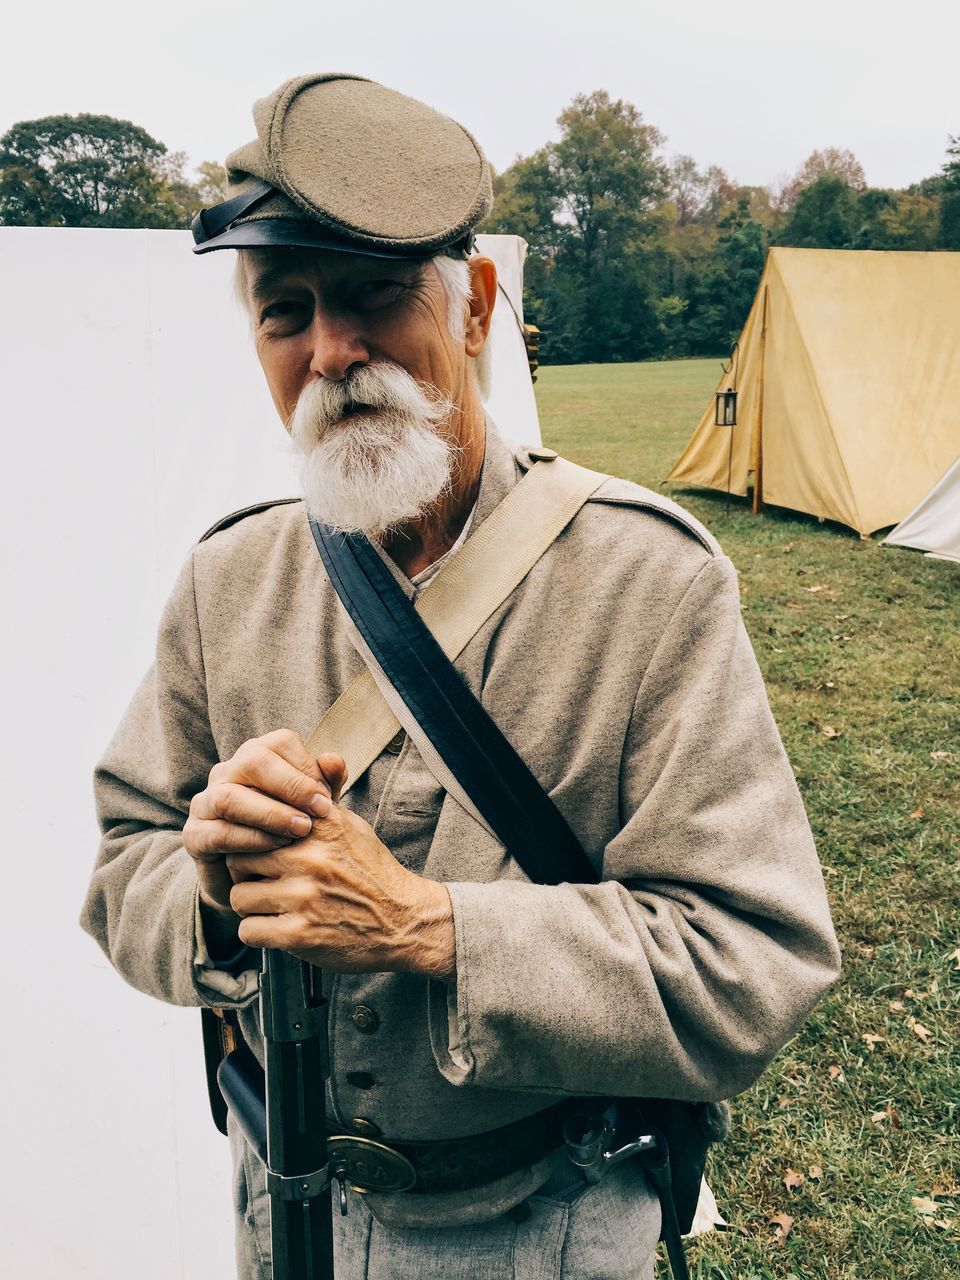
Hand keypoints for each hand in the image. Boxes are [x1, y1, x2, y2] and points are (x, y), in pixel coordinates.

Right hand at [183, 729, 346, 913]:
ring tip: (301, 830)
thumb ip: (326, 783)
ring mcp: (205, 802)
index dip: (307, 767)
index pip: (280, 743)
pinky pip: (218, 833)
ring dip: (271, 813)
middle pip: (253, 761)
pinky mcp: (194, 835)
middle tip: (320, 812)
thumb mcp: (314, 808)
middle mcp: (227, 772)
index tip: (328, 799)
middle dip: (291, 786)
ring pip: (230, 796)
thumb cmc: (291, 833)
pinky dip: (252, 839)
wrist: (259, 878)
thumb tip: (334, 760)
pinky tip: (278, 847)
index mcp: (257, 755)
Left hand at [225, 805, 455, 978]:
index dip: (253, 840)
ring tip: (272, 907)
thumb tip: (305, 772)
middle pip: (239, 860)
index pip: (256, 823)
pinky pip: (248, 931)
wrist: (405, 921)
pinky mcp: (300, 935)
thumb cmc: (374, 874)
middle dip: (246, 874)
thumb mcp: (352, 827)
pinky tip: (278, 929)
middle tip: (262, 882)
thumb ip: (320, 803)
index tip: (260, 851)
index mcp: (319, 827)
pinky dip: (259, 933)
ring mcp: (303, 898)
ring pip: (239, 898)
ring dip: (252, 907)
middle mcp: (309, 858)